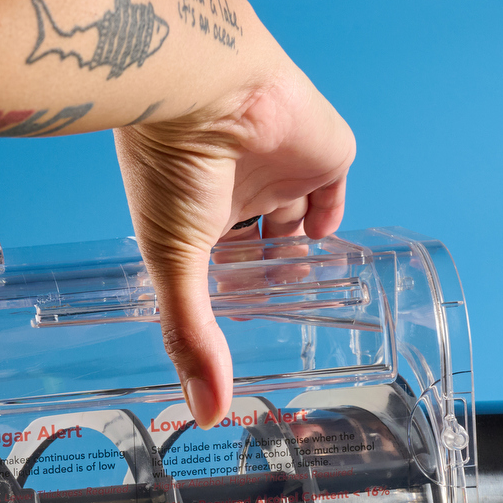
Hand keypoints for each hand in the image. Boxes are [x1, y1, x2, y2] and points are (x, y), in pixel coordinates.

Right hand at [115, 58, 353, 427]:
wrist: (202, 89)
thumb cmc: (169, 165)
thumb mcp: (174, 262)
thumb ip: (191, 337)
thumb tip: (205, 413)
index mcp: (198, 209)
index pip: (219, 257)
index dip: (228, 288)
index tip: (235, 327)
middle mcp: (240, 188)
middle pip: (262, 243)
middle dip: (267, 276)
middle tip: (274, 321)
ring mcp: (283, 169)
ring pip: (299, 219)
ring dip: (301, 254)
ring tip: (306, 297)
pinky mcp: (323, 153)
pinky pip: (333, 189)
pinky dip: (330, 219)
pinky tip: (325, 245)